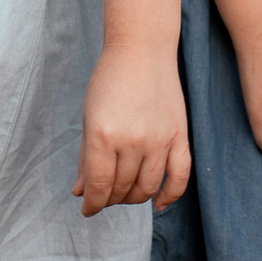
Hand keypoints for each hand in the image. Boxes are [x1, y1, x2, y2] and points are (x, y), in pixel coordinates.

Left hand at [73, 46, 190, 216]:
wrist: (142, 50)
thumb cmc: (109, 81)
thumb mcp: (89, 117)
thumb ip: (85, 158)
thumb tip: (81, 192)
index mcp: (103, 134)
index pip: (99, 185)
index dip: (92, 204)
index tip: (88, 209)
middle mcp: (133, 140)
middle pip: (122, 188)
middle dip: (109, 199)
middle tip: (103, 196)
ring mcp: (159, 139)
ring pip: (148, 188)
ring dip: (134, 198)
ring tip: (124, 194)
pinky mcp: (179, 136)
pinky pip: (180, 177)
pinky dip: (170, 196)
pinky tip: (158, 204)